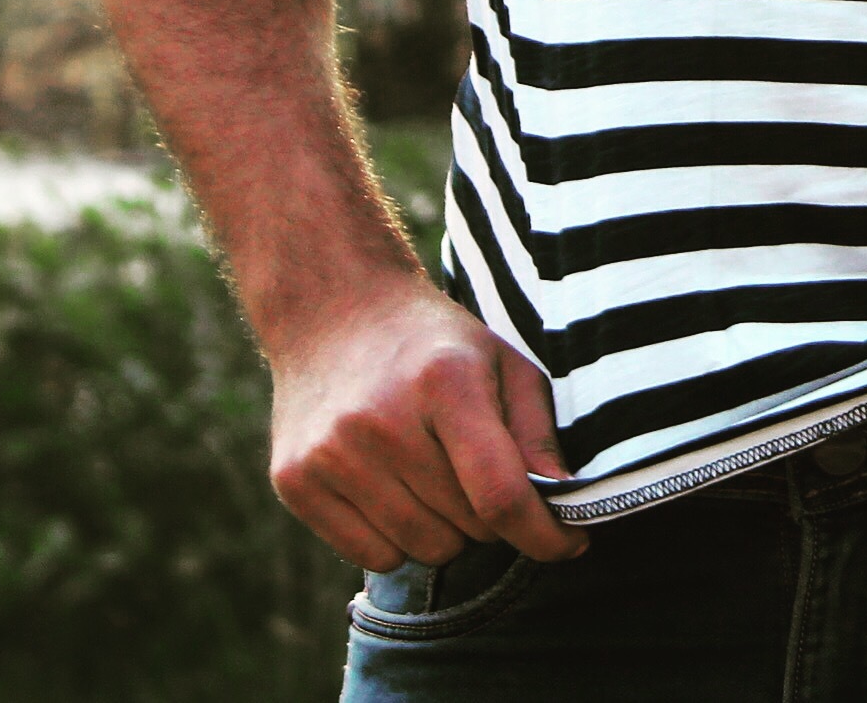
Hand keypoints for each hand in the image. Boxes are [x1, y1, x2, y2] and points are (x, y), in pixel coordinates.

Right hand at [265, 268, 590, 569]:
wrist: (333, 310)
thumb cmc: (433, 343)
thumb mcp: (501, 363)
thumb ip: (537, 432)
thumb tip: (563, 497)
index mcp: (444, 383)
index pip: (500, 493)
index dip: (543, 533)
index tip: (571, 544)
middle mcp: (381, 421)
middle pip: (467, 526)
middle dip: (491, 515)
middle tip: (478, 473)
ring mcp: (331, 454)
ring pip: (423, 549)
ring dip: (446, 529)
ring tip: (434, 475)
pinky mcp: (295, 480)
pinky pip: (373, 556)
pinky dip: (397, 539)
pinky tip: (393, 488)